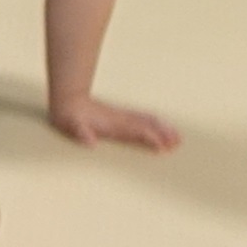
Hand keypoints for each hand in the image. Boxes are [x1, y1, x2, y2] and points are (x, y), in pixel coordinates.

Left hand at [47, 92, 180, 150]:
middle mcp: (121, 119)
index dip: (148, 138)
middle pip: (147, 125)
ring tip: (178, 137)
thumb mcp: (71, 126)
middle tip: (178, 142)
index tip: (161, 147)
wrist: (68, 100)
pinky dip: (156, 122)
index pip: (135, 131)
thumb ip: (81, 133)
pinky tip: (164, 126)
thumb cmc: (69, 117)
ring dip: (163, 128)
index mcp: (112, 124)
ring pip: (147, 121)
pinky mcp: (121, 116)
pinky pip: (143, 118)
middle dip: (162, 133)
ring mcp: (122, 116)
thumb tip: (89, 142)